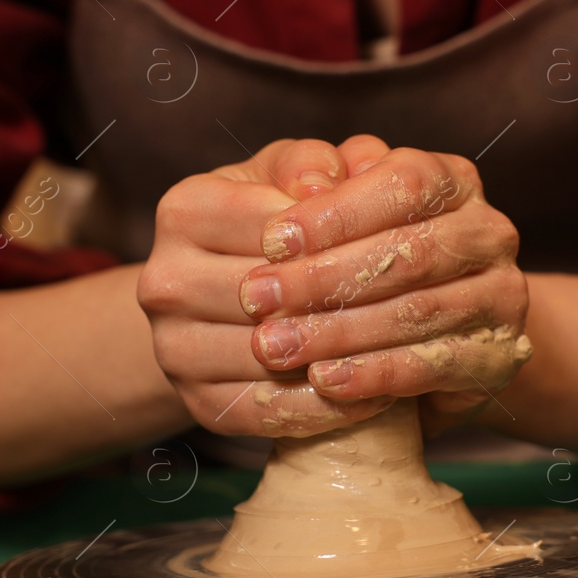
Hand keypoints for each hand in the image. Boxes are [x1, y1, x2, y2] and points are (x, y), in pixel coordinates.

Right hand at [137, 140, 394, 436]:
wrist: (227, 295)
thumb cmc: (275, 219)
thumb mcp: (290, 177)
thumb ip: (313, 165)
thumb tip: (331, 180)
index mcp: (183, 209)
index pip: (271, 224)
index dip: (336, 235)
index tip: (397, 241)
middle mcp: (163, 279)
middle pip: (267, 295)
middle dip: (340, 299)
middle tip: (415, 303)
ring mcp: (172, 348)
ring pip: (268, 356)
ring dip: (338, 358)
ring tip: (404, 350)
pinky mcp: (197, 403)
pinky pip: (268, 412)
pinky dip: (325, 408)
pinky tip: (375, 394)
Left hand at [240, 138, 530, 432]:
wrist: (432, 333)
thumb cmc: (363, 251)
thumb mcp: (334, 204)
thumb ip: (316, 176)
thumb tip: (306, 182)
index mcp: (453, 181)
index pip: (403, 184)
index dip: (336, 213)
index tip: (272, 241)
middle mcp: (488, 232)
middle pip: (409, 252)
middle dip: (324, 278)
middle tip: (257, 299)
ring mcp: (501, 296)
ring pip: (418, 313)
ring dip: (338, 332)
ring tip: (275, 346)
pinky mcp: (496, 358)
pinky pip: (432, 367)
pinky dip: (374, 375)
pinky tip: (324, 380)